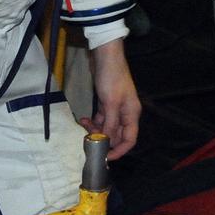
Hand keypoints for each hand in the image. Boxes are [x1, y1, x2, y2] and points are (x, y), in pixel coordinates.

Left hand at [82, 39, 141, 159]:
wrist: (106, 56)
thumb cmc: (112, 79)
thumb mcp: (110, 103)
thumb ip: (110, 124)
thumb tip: (106, 142)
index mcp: (132, 114)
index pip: (129, 140)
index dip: (119, 151)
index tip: (104, 157)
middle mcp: (126, 113)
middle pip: (116, 135)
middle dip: (103, 139)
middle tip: (88, 141)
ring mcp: (116, 108)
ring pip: (106, 128)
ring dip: (95, 130)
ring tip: (83, 126)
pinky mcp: (106, 103)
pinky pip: (101, 119)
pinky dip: (93, 121)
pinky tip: (83, 119)